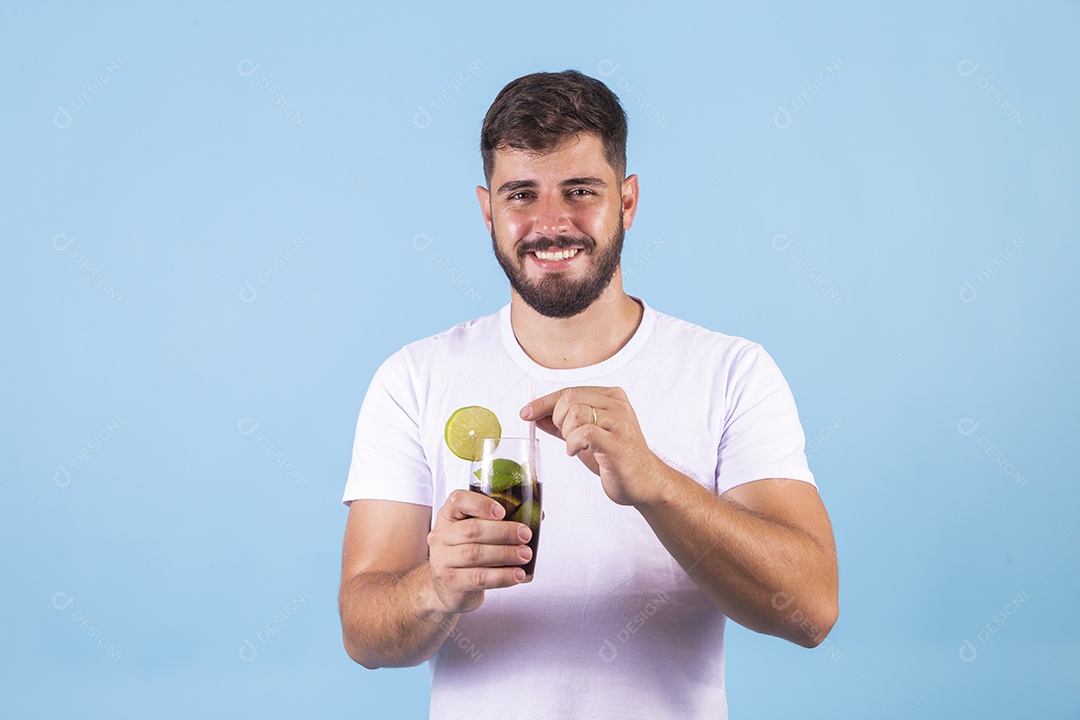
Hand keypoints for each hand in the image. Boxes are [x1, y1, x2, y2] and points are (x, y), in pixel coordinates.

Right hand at [425, 489, 532, 614]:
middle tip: (525, 535)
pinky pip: (479, 578)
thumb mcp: (473, 533)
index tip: (502, 511)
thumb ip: (499, 522)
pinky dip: (502, 576)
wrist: (443, 588)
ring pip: (475, 554)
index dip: (480, 504)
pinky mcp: (453, 582)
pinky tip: (517, 575)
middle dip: (503, 532)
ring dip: (505, 554)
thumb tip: (537, 514)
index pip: (457, 501)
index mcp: (448, 517)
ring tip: (525, 555)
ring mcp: (443, 560)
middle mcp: (441, 536)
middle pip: (471, 530)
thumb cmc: (464, 553)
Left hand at [521, 386, 664, 506]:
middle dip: (558, 420)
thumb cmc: (616, 458)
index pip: (569, 391)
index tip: (526, 413)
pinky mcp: (618, 442)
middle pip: (569, 398)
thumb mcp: (584, 437)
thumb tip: (535, 414)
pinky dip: (573, 444)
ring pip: (575, 414)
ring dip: (567, 435)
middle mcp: (617, 404)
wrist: (645, 483)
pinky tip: (578, 452)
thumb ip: (562, 424)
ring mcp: (620, 422)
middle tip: (567, 438)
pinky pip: (584, 433)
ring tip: (577, 447)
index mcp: (611, 397)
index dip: (544, 402)